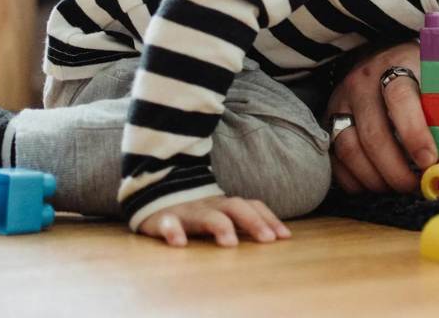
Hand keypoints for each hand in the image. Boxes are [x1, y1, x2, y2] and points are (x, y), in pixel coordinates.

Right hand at [138, 195, 291, 247]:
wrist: (154, 195)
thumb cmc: (196, 212)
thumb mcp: (220, 214)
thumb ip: (242, 222)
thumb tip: (276, 237)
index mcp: (225, 205)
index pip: (252, 206)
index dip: (269, 219)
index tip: (285, 236)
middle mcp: (209, 205)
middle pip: (235, 207)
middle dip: (253, 222)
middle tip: (267, 240)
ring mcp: (187, 211)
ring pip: (205, 215)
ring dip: (220, 227)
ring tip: (230, 243)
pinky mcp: (162, 219)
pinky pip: (168, 223)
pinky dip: (173, 232)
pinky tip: (179, 243)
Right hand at [324, 41, 436, 193]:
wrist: (383, 58)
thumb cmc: (419, 73)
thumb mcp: (437, 76)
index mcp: (396, 66)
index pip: (400, 98)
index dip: (414, 133)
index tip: (430, 161)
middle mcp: (362, 83)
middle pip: (373, 134)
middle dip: (396, 169)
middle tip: (417, 185)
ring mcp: (341, 103)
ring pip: (349, 150)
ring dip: (375, 178)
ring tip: (398, 186)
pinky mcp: (328, 122)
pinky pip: (335, 160)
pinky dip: (354, 180)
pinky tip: (377, 184)